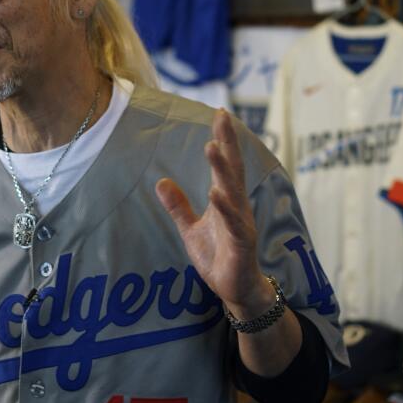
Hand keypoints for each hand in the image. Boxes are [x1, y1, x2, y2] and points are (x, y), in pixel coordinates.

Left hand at [155, 109, 274, 316]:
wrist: (236, 290)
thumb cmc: (218, 257)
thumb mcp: (191, 230)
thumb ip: (178, 206)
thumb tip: (161, 181)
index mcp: (226, 200)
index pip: (225, 164)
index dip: (223, 139)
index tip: (220, 113)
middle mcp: (237, 206)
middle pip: (233, 169)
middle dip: (228, 142)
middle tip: (222, 116)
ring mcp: (241, 224)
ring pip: (233, 191)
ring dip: (223, 169)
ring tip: (213, 146)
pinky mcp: (241, 244)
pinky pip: (234, 223)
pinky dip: (225, 208)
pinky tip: (216, 193)